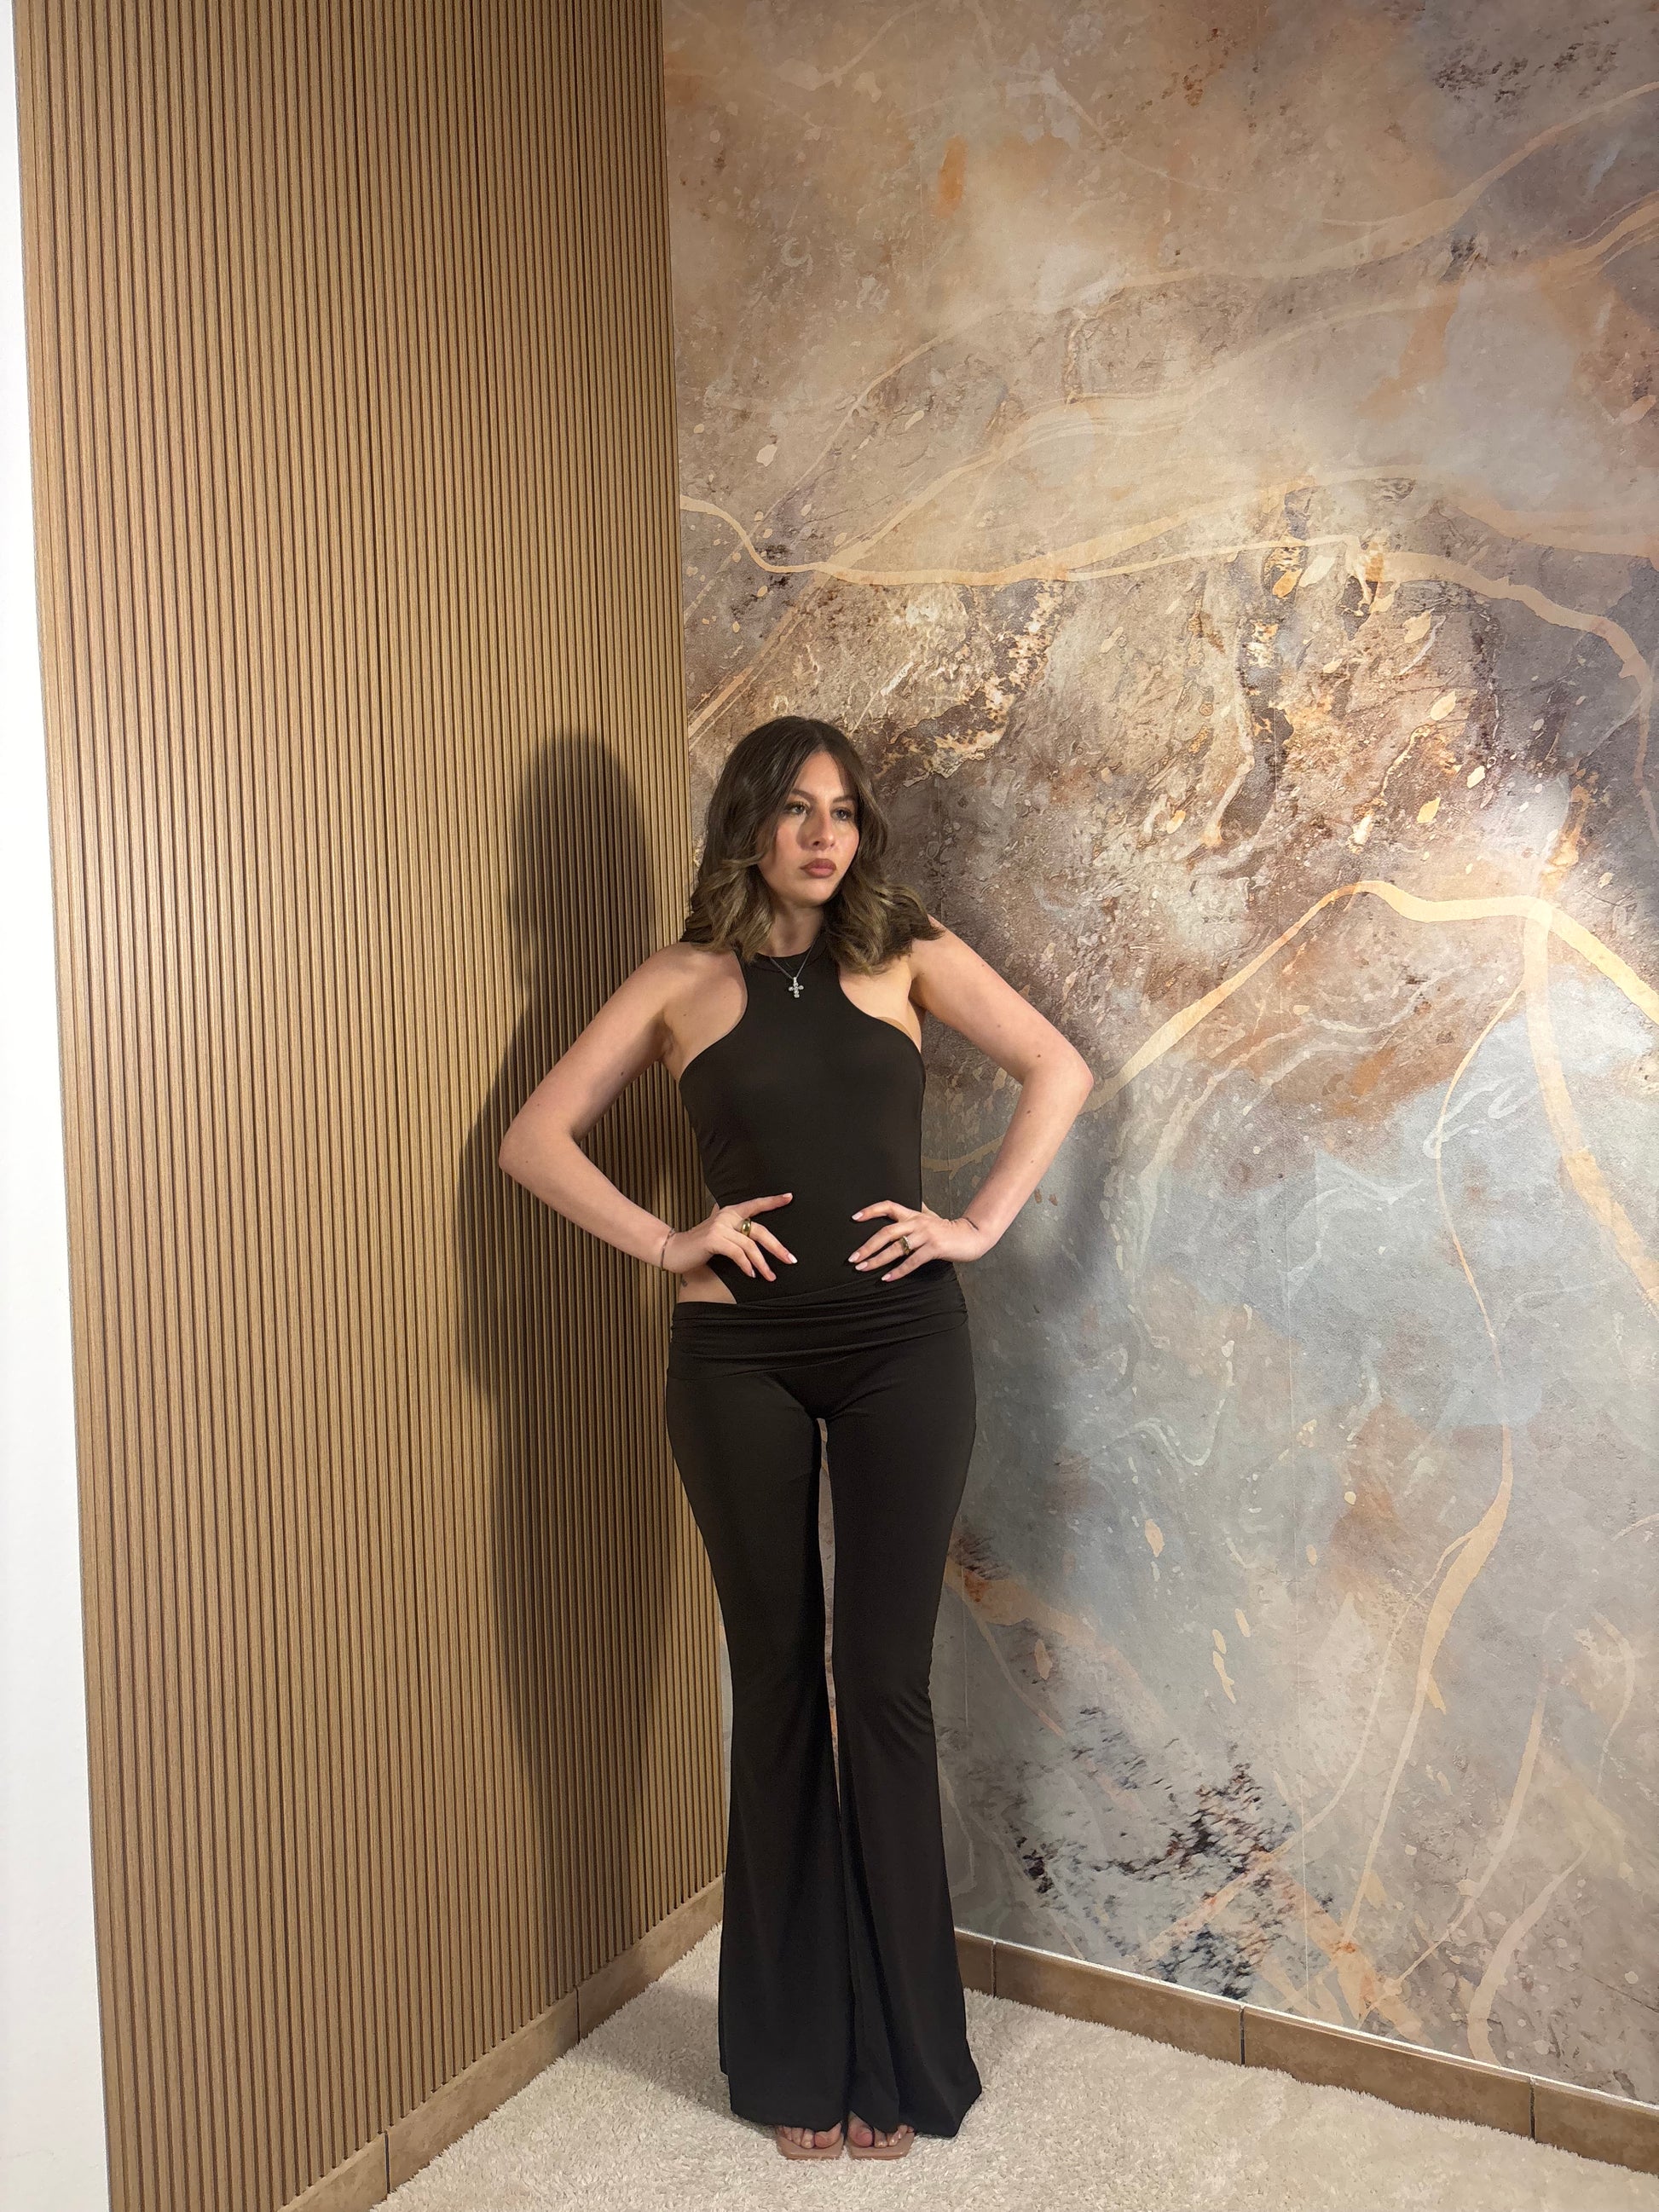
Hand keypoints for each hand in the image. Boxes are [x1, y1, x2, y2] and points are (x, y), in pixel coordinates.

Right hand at [664, 1193, 795, 1283]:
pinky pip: (737, 1253)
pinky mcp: (713, 1240)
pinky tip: (751, 1274)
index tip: (790, 1197)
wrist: (673, 1249)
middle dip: (777, 1247)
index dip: (773, 1201)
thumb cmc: (698, 1245)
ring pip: (750, 1246)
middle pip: (759, 1230)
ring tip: (770, 1276)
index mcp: (730, 1212)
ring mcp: (720, 1227)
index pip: (755, 1204)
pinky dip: (746, 1265)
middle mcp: (727, 1215)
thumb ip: (733, 1230)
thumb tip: (753, 1237)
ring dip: (762, 1264)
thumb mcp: (718, 1233)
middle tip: (791, 1259)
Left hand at [847, 1201, 990, 1280]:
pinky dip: (898, 1271)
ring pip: (896, 1248)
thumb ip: (916, 1214)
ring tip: (864, 1268)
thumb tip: (902, 1209)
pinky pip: (912, 1261)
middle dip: (867, 1246)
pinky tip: (887, 1278)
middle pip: (886, 1232)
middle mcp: (917, 1223)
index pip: (888, 1207)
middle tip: (853, 1258)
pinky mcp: (934, 1248)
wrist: (972, 1235)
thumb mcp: (930, 1218)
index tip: (854, 1218)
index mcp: (913, 1215)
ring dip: (877, 1259)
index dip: (870, 1211)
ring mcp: (926, 1235)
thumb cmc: (948, 1230)